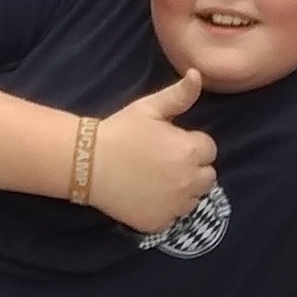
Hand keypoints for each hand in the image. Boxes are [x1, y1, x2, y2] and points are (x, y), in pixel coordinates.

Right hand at [86, 70, 219, 230]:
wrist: (87, 163)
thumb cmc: (120, 131)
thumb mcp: (149, 108)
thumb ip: (179, 95)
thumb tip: (198, 74)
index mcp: (190, 150)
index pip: (209, 149)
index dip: (191, 144)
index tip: (170, 143)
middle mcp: (188, 181)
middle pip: (207, 176)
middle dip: (192, 168)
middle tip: (164, 162)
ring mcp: (175, 205)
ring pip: (193, 198)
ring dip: (182, 190)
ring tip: (156, 179)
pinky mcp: (160, 222)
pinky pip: (174, 217)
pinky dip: (165, 209)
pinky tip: (147, 197)